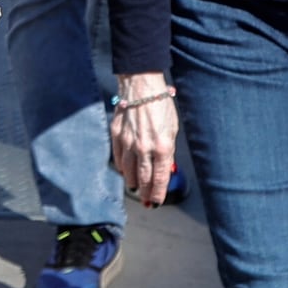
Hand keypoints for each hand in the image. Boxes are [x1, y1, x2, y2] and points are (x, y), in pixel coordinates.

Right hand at [108, 72, 177, 205]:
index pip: (159, 179)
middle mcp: (144, 148)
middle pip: (143, 179)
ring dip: (133, 183)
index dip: (157, 193)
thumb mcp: (172, 129)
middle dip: (146, 193)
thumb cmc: (160, 105)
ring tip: (137, 189)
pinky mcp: (116, 136)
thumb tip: (164, 168)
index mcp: (162, 147)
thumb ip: (168, 151)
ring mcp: (128, 143)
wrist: (141, 86)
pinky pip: (117, 159)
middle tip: (147, 202)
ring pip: (128, 172)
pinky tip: (125, 172)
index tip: (156, 202)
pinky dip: (121, 169)